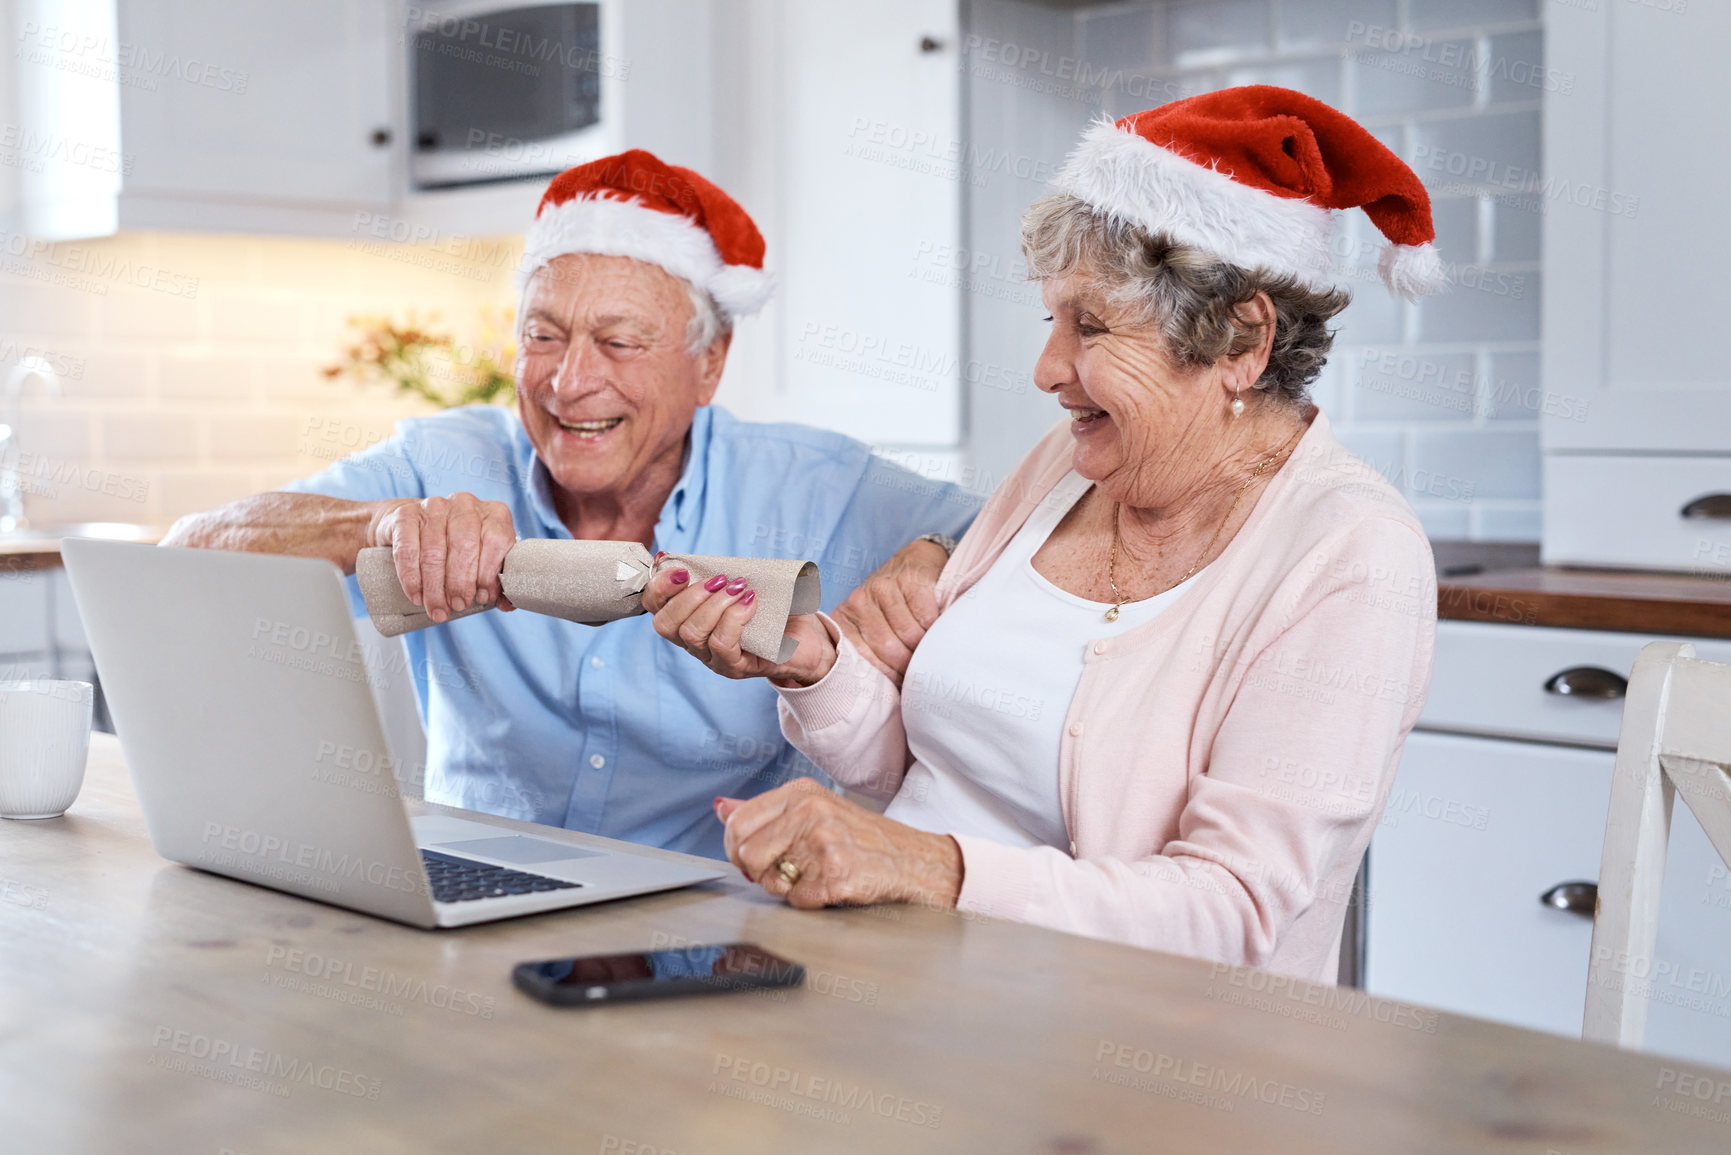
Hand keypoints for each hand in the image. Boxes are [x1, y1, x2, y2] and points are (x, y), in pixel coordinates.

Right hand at [368, 493, 517, 622]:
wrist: (415, 526)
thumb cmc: (458, 548)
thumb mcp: (484, 560)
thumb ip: (498, 581)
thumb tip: (507, 604)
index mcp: (493, 513)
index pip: (497, 540)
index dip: (490, 573)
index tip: (483, 597)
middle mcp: (465, 504)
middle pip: (465, 546)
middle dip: (461, 583)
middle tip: (458, 605)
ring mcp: (434, 506)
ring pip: (434, 552)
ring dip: (435, 587)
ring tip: (437, 608)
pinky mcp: (406, 515)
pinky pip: (407, 550)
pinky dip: (412, 578)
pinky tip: (417, 595)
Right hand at [641, 560, 835, 685]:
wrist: (810, 639)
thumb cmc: (777, 609)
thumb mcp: (749, 586)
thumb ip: (728, 575)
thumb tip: (714, 563)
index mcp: (689, 620)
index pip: (654, 608)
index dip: (658, 587)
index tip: (679, 568)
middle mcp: (695, 644)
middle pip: (665, 624)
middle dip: (687, 595)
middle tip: (720, 579)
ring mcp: (713, 659)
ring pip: (692, 634)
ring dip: (715, 604)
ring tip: (740, 588)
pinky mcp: (735, 668)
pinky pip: (722, 644)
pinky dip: (734, 618)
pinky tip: (751, 603)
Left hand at [714, 779, 962, 908]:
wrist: (914, 861)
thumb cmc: (862, 839)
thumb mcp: (814, 810)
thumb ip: (765, 812)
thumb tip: (720, 808)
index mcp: (801, 792)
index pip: (737, 822)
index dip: (738, 849)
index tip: (755, 858)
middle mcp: (811, 810)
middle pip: (746, 854)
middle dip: (759, 873)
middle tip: (786, 872)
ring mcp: (825, 842)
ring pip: (769, 880)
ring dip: (787, 889)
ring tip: (814, 877)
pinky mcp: (837, 874)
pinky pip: (797, 901)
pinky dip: (811, 902)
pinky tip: (832, 888)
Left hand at [831, 538, 947, 683]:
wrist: (915, 562)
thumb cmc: (894, 609)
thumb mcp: (873, 631)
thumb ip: (870, 656)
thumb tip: (877, 699)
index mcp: (844, 620)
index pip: (863, 661)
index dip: (887, 679)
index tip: (901, 687)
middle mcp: (858, 602)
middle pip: (888, 650)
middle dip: (909, 666)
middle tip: (923, 673)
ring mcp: (882, 587)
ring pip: (908, 635)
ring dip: (925, 647)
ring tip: (931, 651)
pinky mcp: (909, 579)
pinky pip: (925, 616)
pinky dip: (935, 626)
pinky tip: (936, 627)